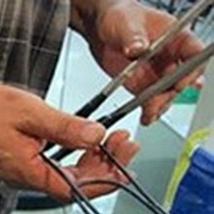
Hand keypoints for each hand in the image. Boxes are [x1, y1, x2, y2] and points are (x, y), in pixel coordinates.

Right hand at [0, 82, 139, 201]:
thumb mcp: (32, 113)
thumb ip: (66, 127)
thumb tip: (95, 136)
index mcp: (26, 171)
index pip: (72, 189)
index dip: (102, 183)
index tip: (124, 173)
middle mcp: (25, 176)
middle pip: (74, 184)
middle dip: (104, 166)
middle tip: (126, 145)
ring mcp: (24, 170)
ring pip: (67, 175)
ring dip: (93, 160)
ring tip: (113, 140)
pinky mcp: (24, 160)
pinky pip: (56, 166)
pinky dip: (77, 155)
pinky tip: (88, 140)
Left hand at [83, 0, 204, 123]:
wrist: (100, 27)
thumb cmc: (120, 16)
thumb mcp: (126, 22)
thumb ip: (133, 37)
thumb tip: (138, 48)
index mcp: (176, 37)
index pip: (194, 54)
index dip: (191, 69)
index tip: (180, 82)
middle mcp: (171, 57)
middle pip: (182, 79)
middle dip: (171, 93)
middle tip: (156, 103)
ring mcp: (158, 73)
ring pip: (168, 94)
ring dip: (160, 106)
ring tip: (149, 114)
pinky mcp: (143, 85)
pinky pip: (151, 101)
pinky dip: (149, 110)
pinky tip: (146, 116)